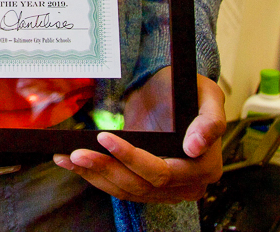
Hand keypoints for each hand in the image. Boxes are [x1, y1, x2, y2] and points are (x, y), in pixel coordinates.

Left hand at [53, 69, 225, 202]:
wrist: (172, 92)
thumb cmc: (189, 90)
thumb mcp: (207, 94)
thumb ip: (210, 120)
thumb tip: (195, 147)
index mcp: (205, 167)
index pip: (162, 171)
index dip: (132, 158)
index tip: (105, 138)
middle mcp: (188, 185)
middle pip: (140, 184)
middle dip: (106, 167)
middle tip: (77, 151)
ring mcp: (166, 189)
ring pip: (126, 189)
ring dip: (95, 174)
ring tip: (69, 157)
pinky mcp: (146, 185)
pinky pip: (119, 186)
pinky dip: (95, 175)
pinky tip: (72, 162)